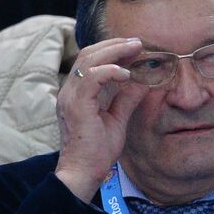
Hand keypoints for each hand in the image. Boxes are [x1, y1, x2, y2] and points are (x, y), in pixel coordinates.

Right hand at [55, 37, 148, 200]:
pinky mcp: (75, 105)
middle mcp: (70, 91)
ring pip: (88, 61)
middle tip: (138, 42)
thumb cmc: (98, 150)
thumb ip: (126, 99)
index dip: (112, 51)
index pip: (92, 62)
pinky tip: (127, 73)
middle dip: (114, 45)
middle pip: (88, 55)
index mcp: (78, 93)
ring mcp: (70, 97)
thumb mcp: (117, 119)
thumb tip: (142, 82)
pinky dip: (109, 71)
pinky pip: (91, 78)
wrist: (84, 172)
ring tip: (135, 48)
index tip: (135, 47)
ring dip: (113, 52)